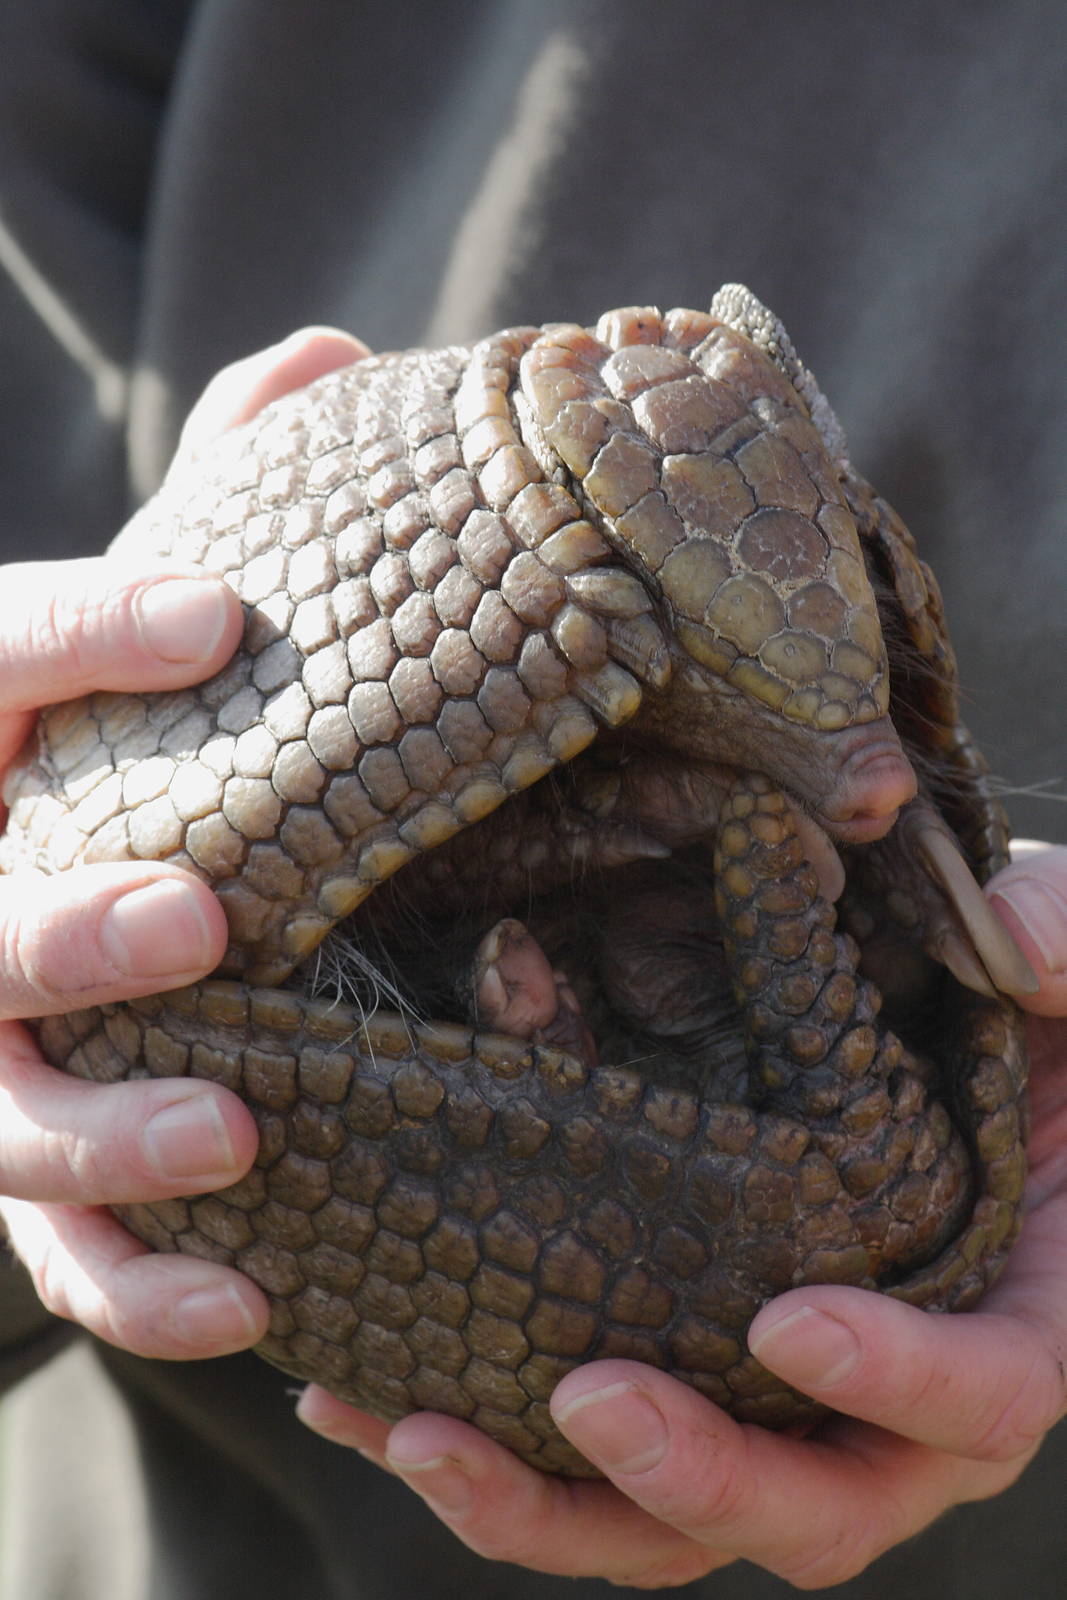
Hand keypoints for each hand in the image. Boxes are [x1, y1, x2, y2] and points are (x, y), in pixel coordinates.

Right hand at [0, 327, 367, 1361]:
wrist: (21, 862)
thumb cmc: (102, 745)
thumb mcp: (139, 632)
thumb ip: (220, 505)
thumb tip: (330, 356)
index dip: (82, 636)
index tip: (218, 618)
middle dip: (62, 925)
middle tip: (199, 922)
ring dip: (96, 1141)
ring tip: (237, 1140)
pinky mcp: (14, 1159)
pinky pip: (51, 1251)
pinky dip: (132, 1285)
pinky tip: (248, 1303)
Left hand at [297, 849, 1066, 1588]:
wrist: (946, 1034)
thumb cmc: (1034, 1007)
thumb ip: (1063, 941)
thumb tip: (1008, 933)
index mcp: (1019, 1313)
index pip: (989, 1395)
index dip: (905, 1382)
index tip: (792, 1318)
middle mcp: (899, 1397)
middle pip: (818, 1503)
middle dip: (702, 1475)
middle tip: (583, 1399)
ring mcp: (781, 1400)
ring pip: (679, 1519)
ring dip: (548, 1500)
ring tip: (416, 1434)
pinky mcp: (685, 1369)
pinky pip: (594, 1452)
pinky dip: (490, 1450)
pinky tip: (368, 1401)